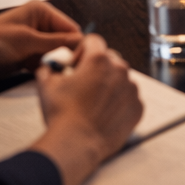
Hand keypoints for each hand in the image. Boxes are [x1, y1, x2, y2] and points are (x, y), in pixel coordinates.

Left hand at [0, 0, 83, 89]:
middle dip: (65, 56)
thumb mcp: (27, 41)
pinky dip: (45, 71)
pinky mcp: (24, 57)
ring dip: (55, 66)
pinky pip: (43, 64)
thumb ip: (57, 42)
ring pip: (54, 55)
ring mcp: (31, 42)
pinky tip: (45, 78)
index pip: (71, 28)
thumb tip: (82, 43)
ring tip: (54, 76)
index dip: (76, 45)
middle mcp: (38, 24)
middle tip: (66, 71)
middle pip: (64, 42)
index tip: (80, 62)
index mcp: (40, 11)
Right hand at [31, 35, 143, 184]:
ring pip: (121, 78)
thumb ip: (49, 68)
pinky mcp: (137, 107)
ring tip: (93, 102)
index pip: (93, 40)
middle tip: (84, 84)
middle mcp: (119, 70)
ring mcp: (131, 89)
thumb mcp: (46, 85)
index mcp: (98, 60)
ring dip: (109, 85)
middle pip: (109, 59)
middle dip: (97, 68)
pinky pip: (129, 98)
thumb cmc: (62, 115)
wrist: (76, 144)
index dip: (82, 50)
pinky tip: (104, 113)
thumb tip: (49, 67)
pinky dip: (119, 102)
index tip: (76, 64)